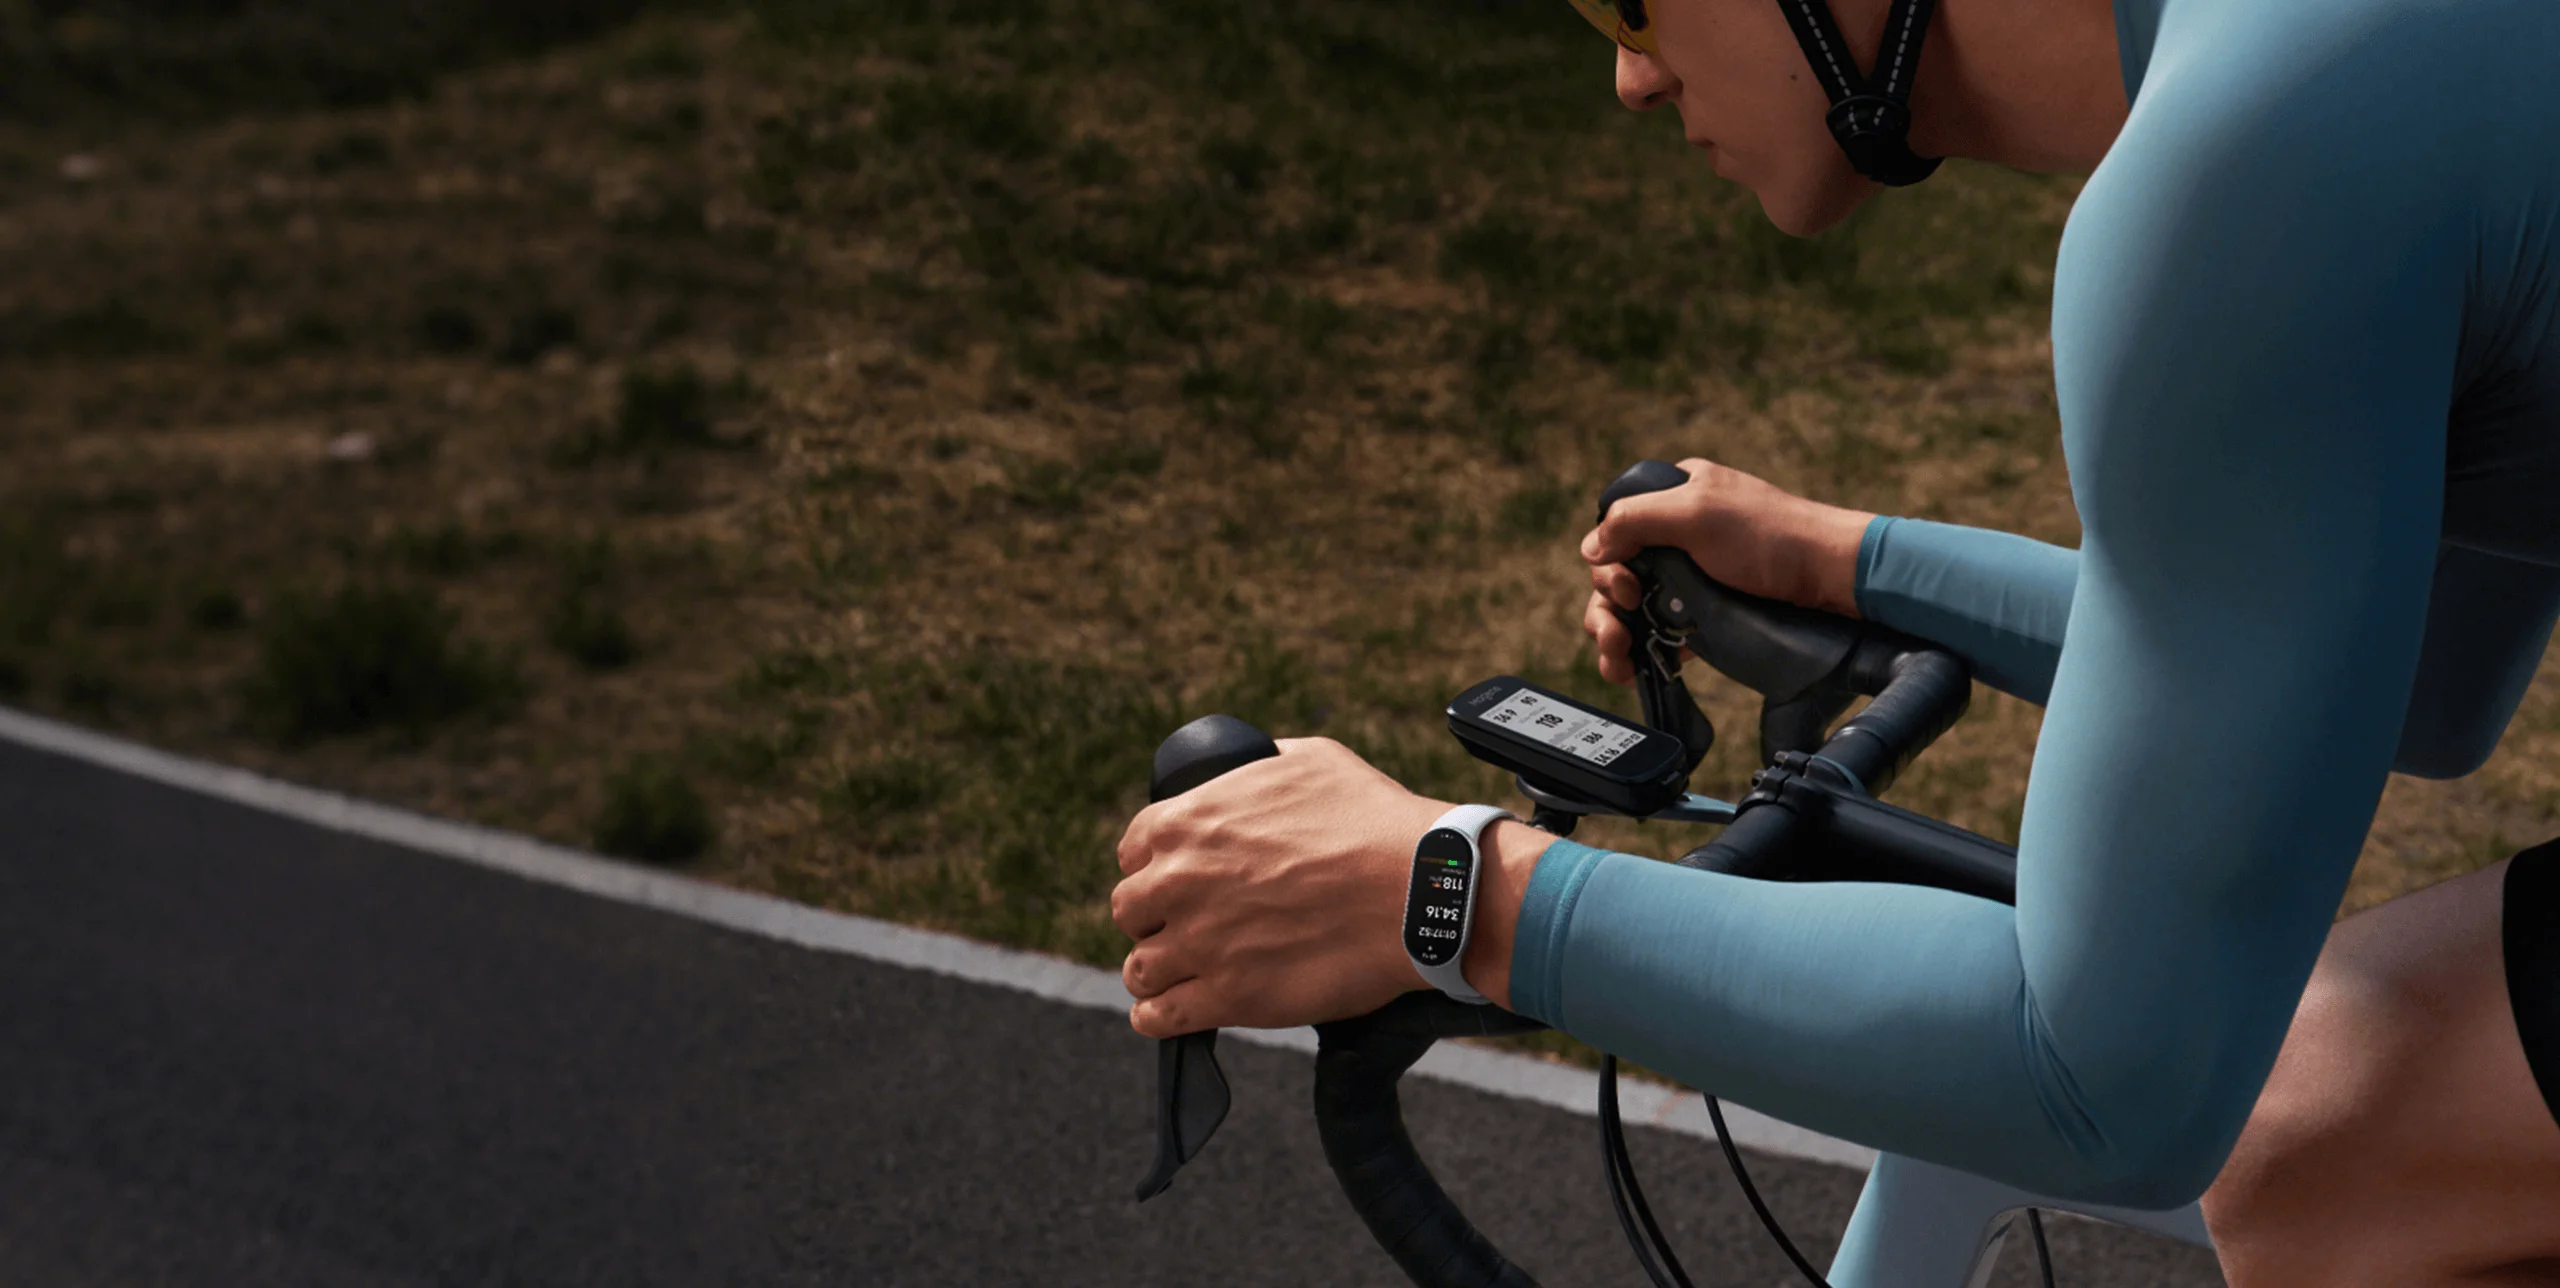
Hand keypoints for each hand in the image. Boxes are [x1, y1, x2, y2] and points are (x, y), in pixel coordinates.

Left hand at [1113, 738, 1444, 1037]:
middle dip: (1155, 918)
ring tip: (1180, 974)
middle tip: (1188, 925)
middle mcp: (1181, 883)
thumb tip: (1247, 768)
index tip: (1176, 881)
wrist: (1418, 889)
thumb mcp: (1310, 760)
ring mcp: (1201, 944)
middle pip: (1130, 910)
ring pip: (1140, 968)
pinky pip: (1160, 1017)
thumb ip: (1259, 765)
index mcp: (1189, 822)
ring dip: (1157, 970)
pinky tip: (1170, 1012)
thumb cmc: (1373, 821)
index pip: (1133, 850)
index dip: (1155, 866)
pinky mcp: (1230, 997)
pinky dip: (1158, 1017)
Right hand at [1579, 456, 1873, 685]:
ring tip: (1618, 662)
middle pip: (1616, 574)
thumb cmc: (1770, 536)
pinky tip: (1632, 670)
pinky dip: (1637, 652)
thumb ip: (1635, 521)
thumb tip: (1589, 549)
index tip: (1630, 590)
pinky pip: (1655, 631)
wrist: (1828, 580)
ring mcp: (1689, 577)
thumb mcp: (1696, 512)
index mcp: (1673, 498)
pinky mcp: (1702, 613)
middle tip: (1617, 634)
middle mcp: (1676, 536)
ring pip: (1630, 606)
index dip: (1609, 566)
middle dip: (1606, 607)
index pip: (1613, 531)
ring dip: (1614, 634)